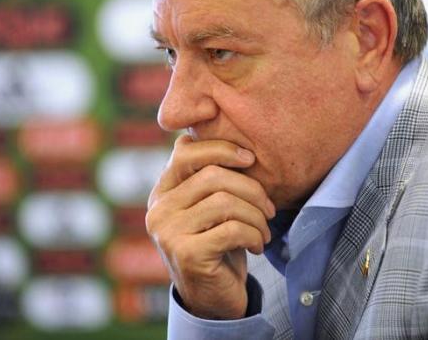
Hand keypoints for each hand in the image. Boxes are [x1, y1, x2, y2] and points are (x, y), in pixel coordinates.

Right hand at [146, 135, 275, 319]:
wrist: (214, 298)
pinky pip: (233, 229)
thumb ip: (207, 176)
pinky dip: (254, 235)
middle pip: (213, 176)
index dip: (221, 149)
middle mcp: (158, 210)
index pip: (185, 152)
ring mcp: (169, 233)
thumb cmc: (218, 244)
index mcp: (162, 192)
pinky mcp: (187, 254)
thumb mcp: (210, 207)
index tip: (250, 159)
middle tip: (269, 208)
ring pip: (225, 202)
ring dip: (256, 216)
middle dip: (251, 189)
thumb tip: (196, 130)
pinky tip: (257, 246)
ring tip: (263, 230)